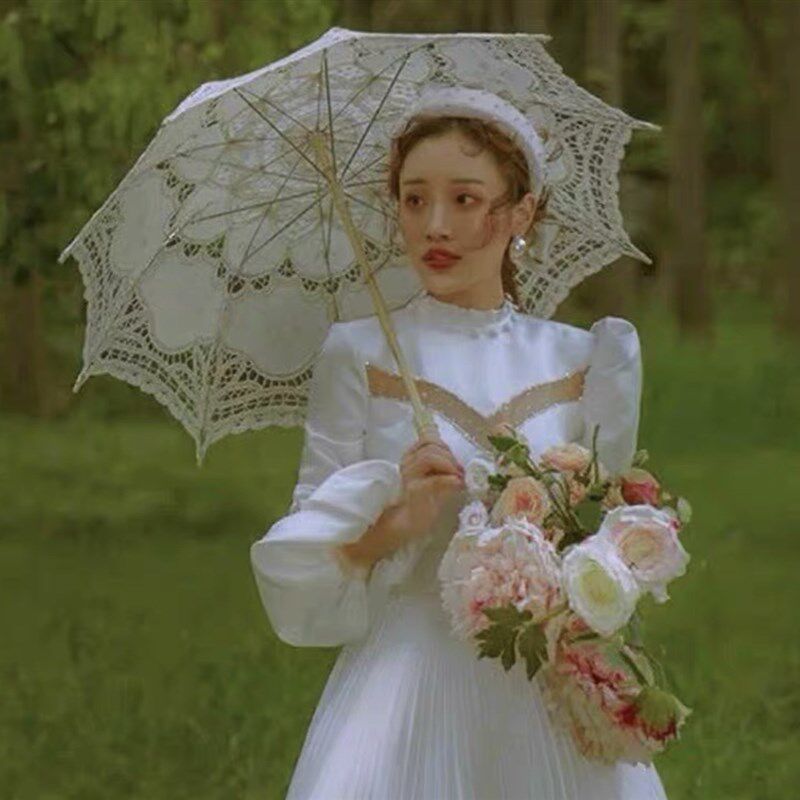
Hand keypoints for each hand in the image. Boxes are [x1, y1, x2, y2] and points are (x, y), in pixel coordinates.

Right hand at [334, 432, 464, 574]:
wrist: (393, 530)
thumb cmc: (410, 509)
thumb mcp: (424, 485)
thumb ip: (436, 473)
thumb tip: (458, 469)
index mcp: (407, 461)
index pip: (426, 441)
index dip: (444, 446)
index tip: (454, 460)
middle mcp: (405, 465)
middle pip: (430, 447)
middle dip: (450, 456)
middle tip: (460, 471)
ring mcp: (408, 478)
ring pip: (430, 457)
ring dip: (450, 465)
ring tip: (459, 478)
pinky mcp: (414, 493)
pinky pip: (435, 480)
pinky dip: (450, 480)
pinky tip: (458, 485)